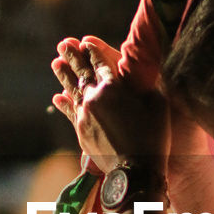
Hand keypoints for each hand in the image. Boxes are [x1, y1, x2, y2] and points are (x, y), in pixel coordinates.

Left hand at [51, 37, 168, 173]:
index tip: (85, 41)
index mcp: (113, 87)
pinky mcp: (81, 132)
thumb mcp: (158, 104)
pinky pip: (70, 113)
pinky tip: (57, 97)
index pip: (100, 63)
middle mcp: (94, 98)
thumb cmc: (153, 137)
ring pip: (71, 91)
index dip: (93, 51)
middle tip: (63, 44)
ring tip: (55, 63)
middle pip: (81, 73)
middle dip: (73, 57)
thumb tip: (143, 73)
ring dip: (63, 75)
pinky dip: (63, 103)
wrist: (134, 172)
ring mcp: (84, 116)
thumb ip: (147, 85)